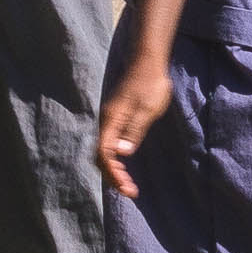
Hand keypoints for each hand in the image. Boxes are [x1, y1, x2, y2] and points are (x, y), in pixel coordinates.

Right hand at [96, 56, 172, 200]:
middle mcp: (106, 121)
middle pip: (100, 155)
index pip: (105, 154)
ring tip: (126, 183)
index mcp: (111, 120)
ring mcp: (109, 119)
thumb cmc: (150, 84)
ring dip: (113, 168)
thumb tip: (121, 153)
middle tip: (128, 191)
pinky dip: (114, 158)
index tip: (128, 189)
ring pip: (103, 150)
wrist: (148, 61)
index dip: (114, 174)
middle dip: (112, 176)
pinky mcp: (115, 117)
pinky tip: (124, 163)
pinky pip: (108, 143)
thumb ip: (133, 131)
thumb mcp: (147, 109)